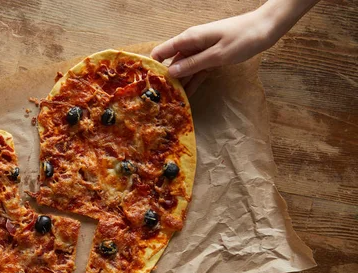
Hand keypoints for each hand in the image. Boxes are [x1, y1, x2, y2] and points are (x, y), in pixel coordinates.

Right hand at [151, 9, 275, 95]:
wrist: (266, 29)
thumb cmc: (242, 38)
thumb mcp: (217, 55)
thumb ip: (193, 64)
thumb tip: (171, 73)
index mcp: (189, 39)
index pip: (162, 51)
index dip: (152, 66)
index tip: (146, 83)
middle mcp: (192, 44)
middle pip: (172, 63)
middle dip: (166, 80)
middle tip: (159, 101)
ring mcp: (202, 51)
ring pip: (185, 70)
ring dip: (180, 84)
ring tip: (171, 102)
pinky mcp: (211, 57)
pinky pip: (198, 71)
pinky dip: (193, 82)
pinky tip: (187, 96)